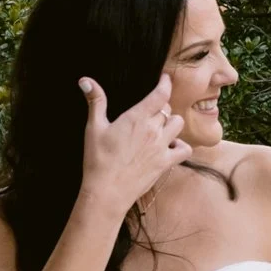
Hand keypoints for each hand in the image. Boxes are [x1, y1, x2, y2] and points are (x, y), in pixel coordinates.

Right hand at [79, 74, 189, 218]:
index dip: (165, 83)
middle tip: (151, 111)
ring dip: (171, 123)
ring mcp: (162, 147)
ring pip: (178, 124)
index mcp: (137, 118)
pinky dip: (181, 145)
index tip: (165, 78)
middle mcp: (154, 130)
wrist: (107, 192)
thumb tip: (85, 80)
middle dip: (161, 107)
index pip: (161, 94)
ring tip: (160, 128)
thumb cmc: (98, 159)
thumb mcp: (94, 128)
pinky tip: (170, 146)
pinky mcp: (166, 163)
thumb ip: (95, 101)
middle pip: (168, 108)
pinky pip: (185, 149)